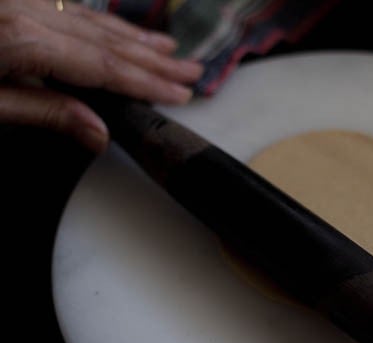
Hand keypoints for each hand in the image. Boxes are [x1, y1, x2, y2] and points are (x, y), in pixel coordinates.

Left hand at [0, 0, 202, 151]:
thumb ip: (44, 112)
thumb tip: (99, 134)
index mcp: (20, 38)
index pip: (102, 65)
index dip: (146, 82)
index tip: (179, 94)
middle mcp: (25, 9)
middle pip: (106, 39)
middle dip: (153, 59)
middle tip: (191, 71)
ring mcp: (20, 0)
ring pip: (92, 19)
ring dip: (135, 38)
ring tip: (169, 50)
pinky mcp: (14, 1)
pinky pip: (69, 8)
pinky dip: (102, 24)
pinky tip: (119, 31)